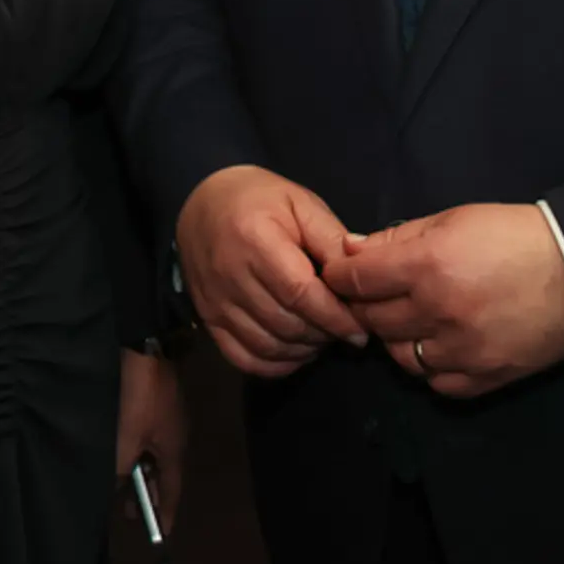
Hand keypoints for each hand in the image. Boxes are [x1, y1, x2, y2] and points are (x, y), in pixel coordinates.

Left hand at [115, 348, 187, 533]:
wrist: (146, 349)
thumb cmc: (140, 399)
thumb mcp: (126, 439)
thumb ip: (120, 469)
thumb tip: (115, 488)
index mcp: (174, 451)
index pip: (172, 492)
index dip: (165, 514)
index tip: (161, 535)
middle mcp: (175, 438)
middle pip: (163, 475)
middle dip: (148, 495)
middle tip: (131, 514)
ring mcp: (167, 420)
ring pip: (153, 457)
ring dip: (139, 473)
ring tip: (120, 487)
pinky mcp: (155, 405)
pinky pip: (147, 440)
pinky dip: (136, 454)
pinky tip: (119, 454)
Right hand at [173, 165, 365, 378]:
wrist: (202, 201)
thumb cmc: (259, 198)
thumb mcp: (301, 204)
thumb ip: (331, 240)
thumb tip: (361, 280)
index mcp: (255, 239)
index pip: (300, 293)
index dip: (335, 317)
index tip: (360, 329)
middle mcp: (229, 275)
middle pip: (286, 324)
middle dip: (323, 334)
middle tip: (343, 329)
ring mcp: (214, 301)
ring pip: (267, 346)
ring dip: (303, 351)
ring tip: (322, 337)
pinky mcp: (206, 318)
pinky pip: (242, 357)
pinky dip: (274, 364)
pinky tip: (294, 351)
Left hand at [329, 204, 563, 399]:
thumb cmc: (513, 237)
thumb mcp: (453, 220)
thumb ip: (397, 238)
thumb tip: (349, 250)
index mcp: (429, 265)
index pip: (358, 280)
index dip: (339, 277)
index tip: (337, 275)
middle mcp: (440, 312)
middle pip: (373, 321)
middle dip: (363, 307)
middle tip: (371, 297)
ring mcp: (463, 350)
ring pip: (400, 357)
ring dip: (395, 339)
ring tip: (408, 321)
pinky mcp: (486, 378)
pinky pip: (436, 384)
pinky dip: (429, 367)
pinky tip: (437, 346)